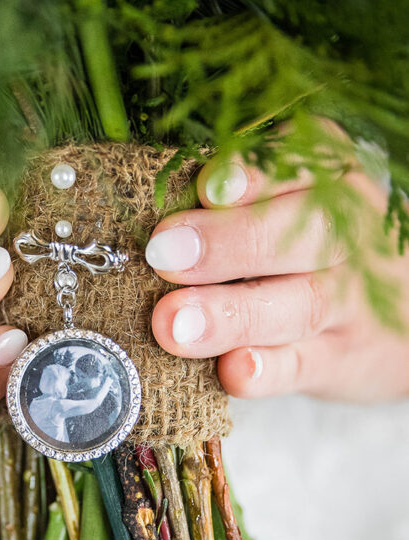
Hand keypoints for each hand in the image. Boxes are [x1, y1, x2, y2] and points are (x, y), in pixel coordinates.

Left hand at [145, 131, 408, 401]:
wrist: (403, 312)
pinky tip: (232, 371)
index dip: (249, 176)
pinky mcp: (340, 360)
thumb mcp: (292, 200)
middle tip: (163, 256)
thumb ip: (236, 196)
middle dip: (226, 243)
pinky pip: (304, 365)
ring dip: (231, 314)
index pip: (293, 168)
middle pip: (296, 235)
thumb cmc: (313, 246)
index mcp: (326, 181)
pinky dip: (267, 371)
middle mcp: (345, 236)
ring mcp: (348, 302)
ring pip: (298, 304)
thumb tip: (154, 204)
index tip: (207, 187)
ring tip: (172, 325)